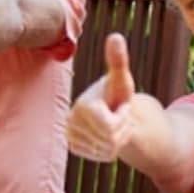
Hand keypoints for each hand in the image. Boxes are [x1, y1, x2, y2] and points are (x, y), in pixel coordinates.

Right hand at [67, 33, 137, 161]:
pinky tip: (106, 136)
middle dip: (122, 130)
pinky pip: (103, 156)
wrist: (108, 109)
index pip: (111, 127)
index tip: (120, 107)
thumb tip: (115, 36)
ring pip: (108, 150)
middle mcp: (71, 122)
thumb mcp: (121, 79)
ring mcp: (71, 136)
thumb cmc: (117, 92)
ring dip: (118, 139)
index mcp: (81, 105)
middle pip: (111, 140)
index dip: (123, 119)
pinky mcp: (74, 148)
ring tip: (113, 125)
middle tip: (118, 117)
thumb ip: (118, 60)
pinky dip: (111, 148)